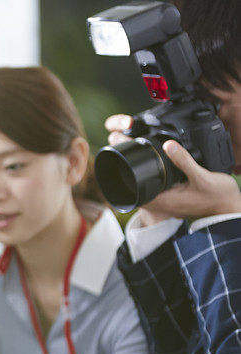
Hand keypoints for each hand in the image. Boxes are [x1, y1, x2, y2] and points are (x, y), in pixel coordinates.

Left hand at [105, 114, 240, 222]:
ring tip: (141, 159)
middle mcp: (162, 204)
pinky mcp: (174, 200)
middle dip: (130, 174)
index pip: (133, 191)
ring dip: (142, 177)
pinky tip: (158, 168)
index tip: (125, 159)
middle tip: (132, 155)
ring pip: (146, 190)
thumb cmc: (219, 196)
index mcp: (164, 201)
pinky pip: (157, 189)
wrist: (231, 209)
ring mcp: (168, 203)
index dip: (125, 176)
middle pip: (136, 190)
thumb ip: (184, 160)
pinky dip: (154, 179)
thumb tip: (168, 145)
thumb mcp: (202, 176)